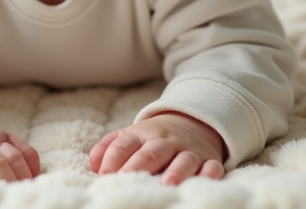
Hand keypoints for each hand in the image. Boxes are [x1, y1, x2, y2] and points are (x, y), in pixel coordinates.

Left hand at [89, 111, 225, 185]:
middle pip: (151, 153)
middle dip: (139, 166)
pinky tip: (205, 181)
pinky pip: (212, 166)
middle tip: (128, 180)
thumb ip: (109, 147)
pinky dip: (210, 174)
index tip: (104, 176)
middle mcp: (165, 141)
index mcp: (142, 134)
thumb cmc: (154, 137)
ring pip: (183, 159)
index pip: (123, 144)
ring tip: (168, 184)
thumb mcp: (130, 135)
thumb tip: (94, 165)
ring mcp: (188, 150)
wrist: (193, 121)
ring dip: (176, 171)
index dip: (112, 159)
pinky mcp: (208, 159)